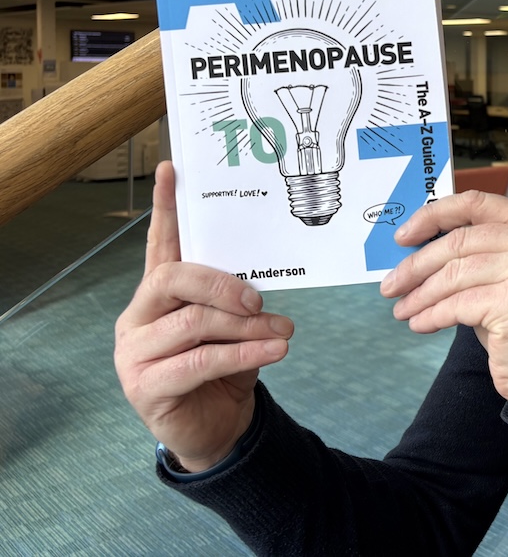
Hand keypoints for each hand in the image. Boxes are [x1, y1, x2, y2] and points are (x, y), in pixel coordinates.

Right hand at [114, 161, 293, 470]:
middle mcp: (139, 317)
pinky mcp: (144, 386)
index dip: (165, 207)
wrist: (220, 429)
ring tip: (283, 333)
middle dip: (222, 284)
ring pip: (192, 323)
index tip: (170, 169)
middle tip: (260, 300)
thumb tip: (264, 285)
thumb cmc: (228, 368)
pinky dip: (242, 354)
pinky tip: (274, 352)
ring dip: (245, 327)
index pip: (160, 244)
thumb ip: (239, 300)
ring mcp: (135, 352)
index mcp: (159, 295)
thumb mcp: (238, 326)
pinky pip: (198, 362)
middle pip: (173, 279)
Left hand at [382, 190, 507, 407]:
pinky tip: (421, 324)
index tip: (403, 236)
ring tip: (403, 309)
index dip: (434, 216)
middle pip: (460, 241)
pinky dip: (432, 315)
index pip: (476, 203)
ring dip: (421, 294)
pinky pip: (458, 304)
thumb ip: (474, 253)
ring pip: (455, 273)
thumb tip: (415, 248)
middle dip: (417, 265)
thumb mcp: (504, 275)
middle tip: (391, 284)